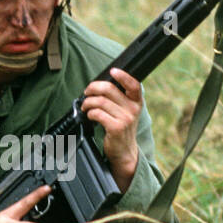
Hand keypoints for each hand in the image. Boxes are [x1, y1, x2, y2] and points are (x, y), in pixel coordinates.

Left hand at [81, 67, 140, 192]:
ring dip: (88, 103)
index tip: (112, 71)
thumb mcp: (126, 111)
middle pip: (109, 89)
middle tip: (86, 93)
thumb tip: (99, 85)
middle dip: (93, 88)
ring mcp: (126, 119)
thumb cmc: (121, 128)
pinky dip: (90, 113)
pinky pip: (97, 113)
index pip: (133, 84)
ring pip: (100, 101)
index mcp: (136, 102)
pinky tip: (90, 116)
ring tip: (86, 107)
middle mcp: (133, 109)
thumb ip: (118, 98)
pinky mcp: (116, 128)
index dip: (123, 75)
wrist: (124, 152)